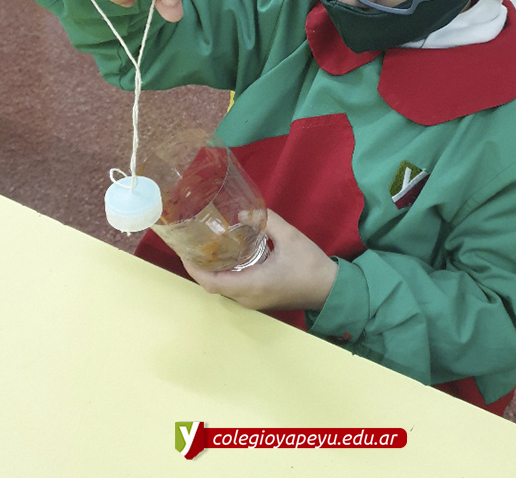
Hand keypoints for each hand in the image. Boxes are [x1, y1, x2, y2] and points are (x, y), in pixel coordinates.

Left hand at [182, 210, 337, 311]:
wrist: (331, 290)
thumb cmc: (310, 265)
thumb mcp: (289, 236)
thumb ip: (265, 221)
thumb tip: (241, 213)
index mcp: (252, 285)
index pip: (211, 283)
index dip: (193, 268)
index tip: (183, 250)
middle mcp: (248, 298)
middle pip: (213, 286)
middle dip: (199, 266)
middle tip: (193, 242)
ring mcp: (253, 302)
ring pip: (223, 288)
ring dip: (211, 271)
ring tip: (205, 246)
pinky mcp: (259, 299)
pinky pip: (234, 288)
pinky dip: (224, 274)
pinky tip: (226, 256)